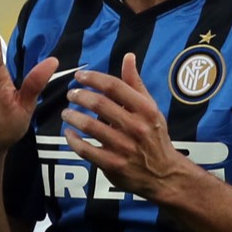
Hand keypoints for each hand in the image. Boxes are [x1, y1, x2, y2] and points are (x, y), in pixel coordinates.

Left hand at [61, 54, 191, 201]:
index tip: (79, 76)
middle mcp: (136, 126)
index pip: (114, 86)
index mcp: (145, 109)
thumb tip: (128, 57)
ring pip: (90, 126)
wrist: (165, 174)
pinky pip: (86, 150)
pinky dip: (73, 140)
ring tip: (66, 113)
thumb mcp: (151, 109)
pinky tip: (68, 134)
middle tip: (70, 95)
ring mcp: (124, 147)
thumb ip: (135, 84)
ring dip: (73, 116)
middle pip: (99, 104)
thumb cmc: (154, 137)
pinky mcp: (113, 165)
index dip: (93, 78)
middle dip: (79, 96)